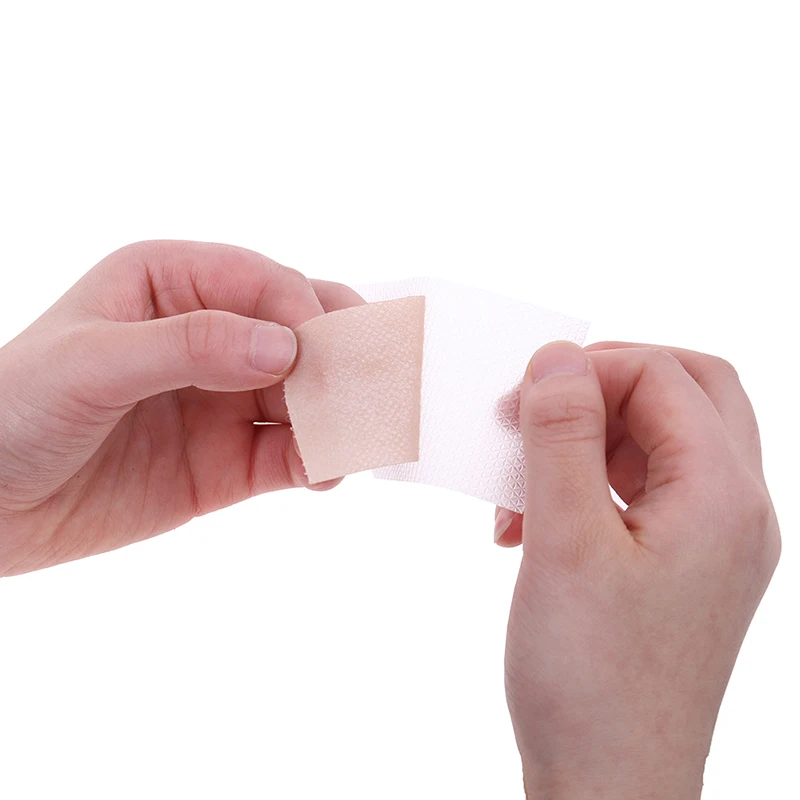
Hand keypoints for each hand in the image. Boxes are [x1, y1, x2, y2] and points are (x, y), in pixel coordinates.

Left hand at [0, 240, 362, 576]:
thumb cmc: (12, 410)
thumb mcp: (90, 362)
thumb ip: (189, 346)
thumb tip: (285, 347)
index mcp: (171, 285)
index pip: (260, 280)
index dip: (299, 309)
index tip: (318, 349)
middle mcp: (208, 338)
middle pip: (299, 333)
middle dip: (337, 356)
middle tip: (369, 381)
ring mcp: (222, 402)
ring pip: (305, 398)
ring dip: (337, 414)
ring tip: (358, 437)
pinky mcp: (227, 462)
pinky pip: (289, 455)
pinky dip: (319, 461)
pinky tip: (327, 473)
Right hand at [497, 341, 779, 797]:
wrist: (610, 788)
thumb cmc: (590, 681)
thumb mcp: (564, 542)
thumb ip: (561, 436)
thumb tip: (556, 358)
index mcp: (722, 496)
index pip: (663, 377)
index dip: (587, 370)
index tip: (519, 399)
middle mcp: (735, 510)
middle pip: (687, 394)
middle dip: (606, 386)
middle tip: (539, 409)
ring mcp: (714, 540)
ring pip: (662, 440)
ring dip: (589, 440)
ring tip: (525, 481)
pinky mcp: (683, 565)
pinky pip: (644, 489)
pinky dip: (589, 482)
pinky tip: (534, 522)